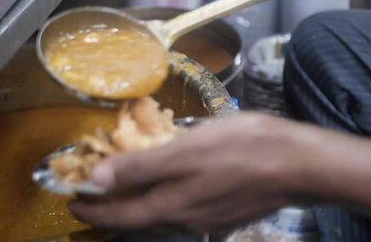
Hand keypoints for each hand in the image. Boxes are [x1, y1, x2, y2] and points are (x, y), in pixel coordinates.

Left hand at [68, 113, 315, 234]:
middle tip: (94, 193)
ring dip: (138, 203)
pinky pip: (183, 209)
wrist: (299, 165)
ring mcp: (207, 219)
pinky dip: (165, 198)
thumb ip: (141, 167)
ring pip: (160, 215)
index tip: (71, 202)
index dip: (92, 210)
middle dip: (112, 208)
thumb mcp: (186, 150)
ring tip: (126, 187)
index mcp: (170, 205)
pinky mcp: (224, 211)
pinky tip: (171, 182)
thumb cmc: (241, 149)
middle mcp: (184, 220)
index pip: (118, 215)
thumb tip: (97, 179)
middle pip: (138, 219)